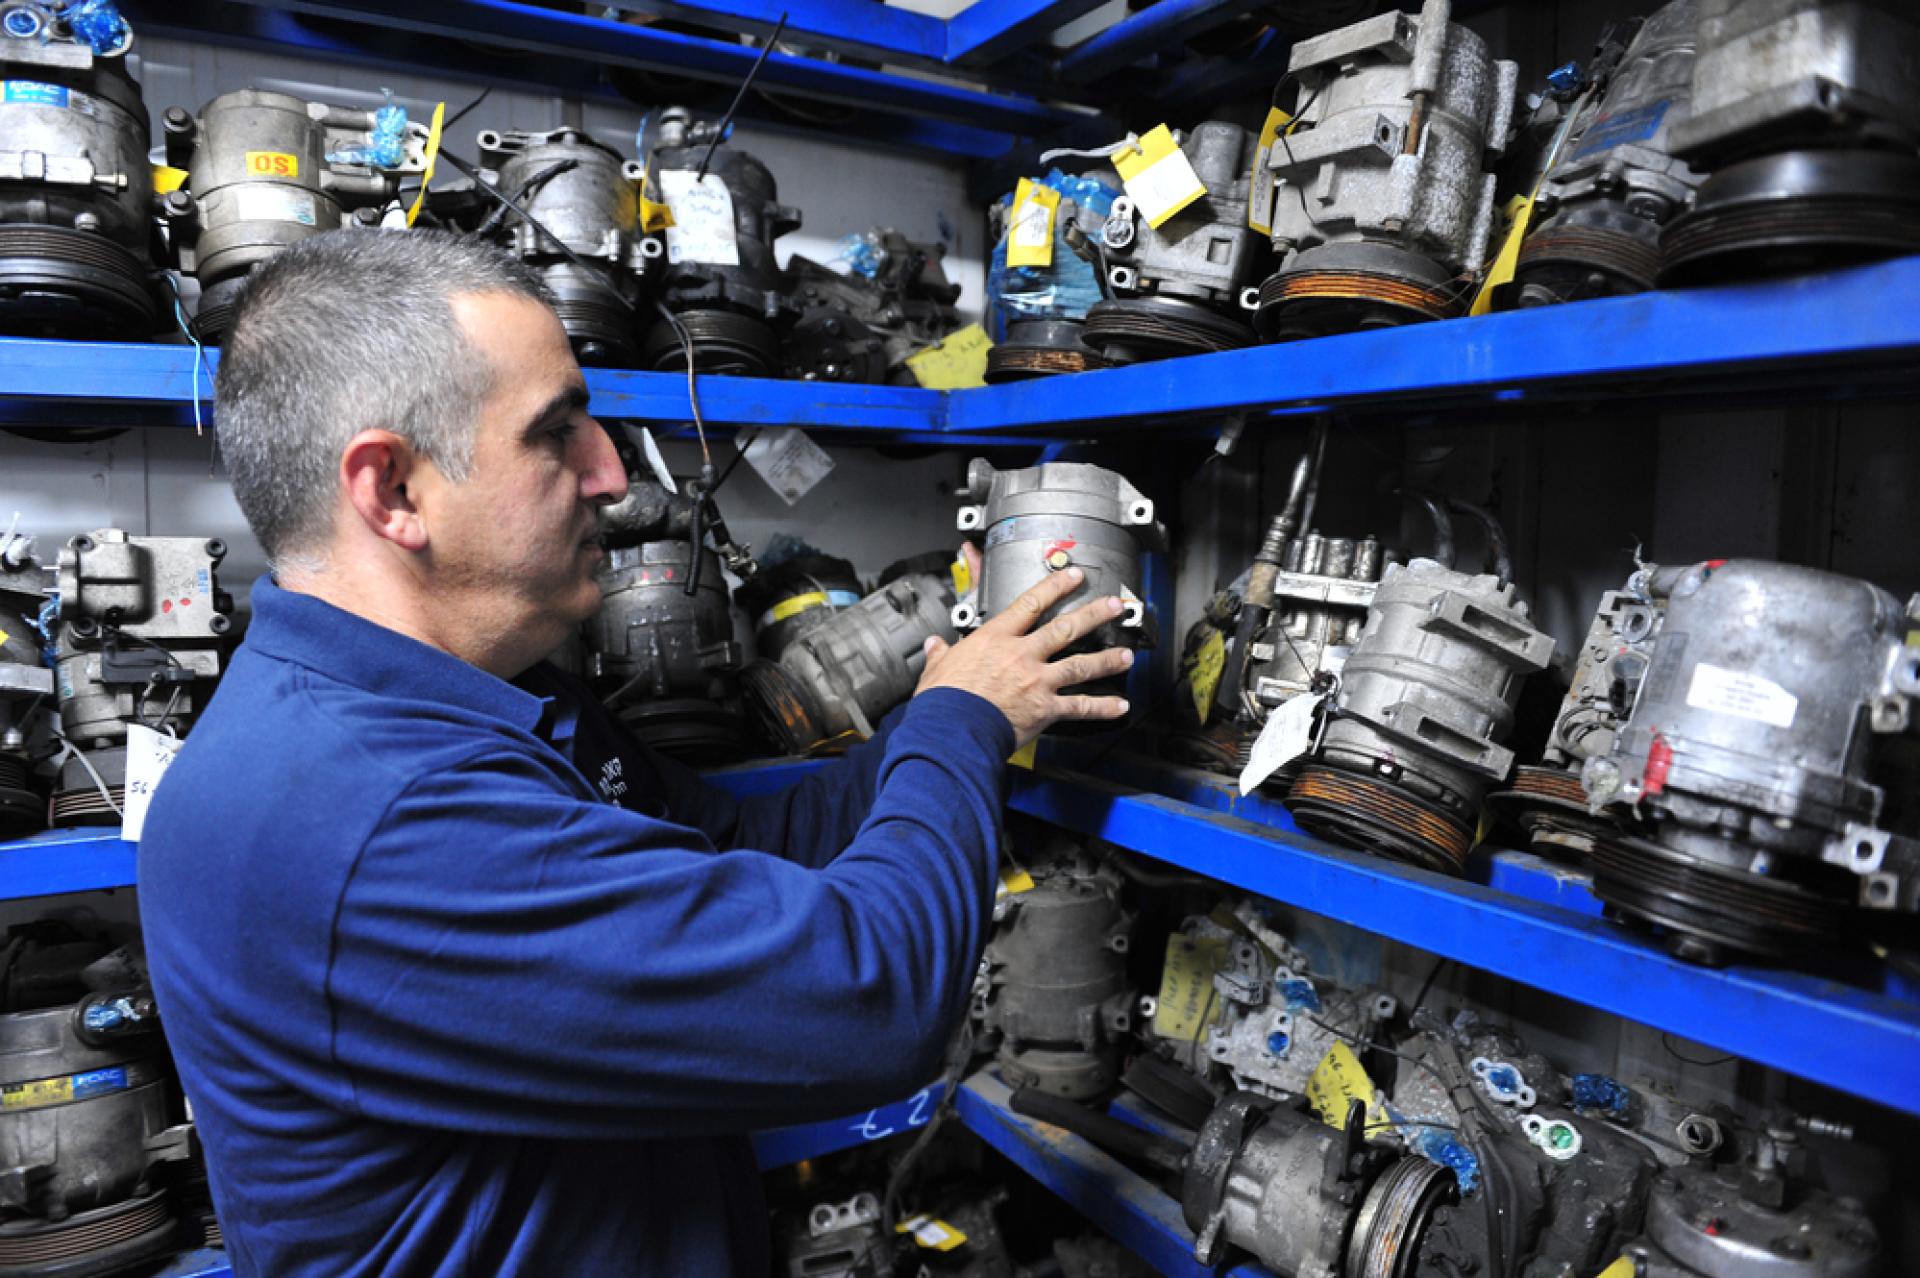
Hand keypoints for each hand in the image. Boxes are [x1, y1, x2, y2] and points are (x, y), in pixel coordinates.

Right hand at [916, 565, 1133, 746]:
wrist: (951, 730)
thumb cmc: (943, 701)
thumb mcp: (936, 669)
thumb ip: (941, 654)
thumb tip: (935, 646)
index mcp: (995, 640)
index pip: (1030, 604)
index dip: (1055, 586)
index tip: (1072, 576)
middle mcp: (1022, 655)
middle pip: (1065, 628)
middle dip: (1094, 614)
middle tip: (1114, 606)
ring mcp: (1037, 682)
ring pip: (1080, 664)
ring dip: (1107, 659)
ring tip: (1126, 655)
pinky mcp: (1045, 709)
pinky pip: (1080, 707)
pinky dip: (1102, 707)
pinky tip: (1119, 705)